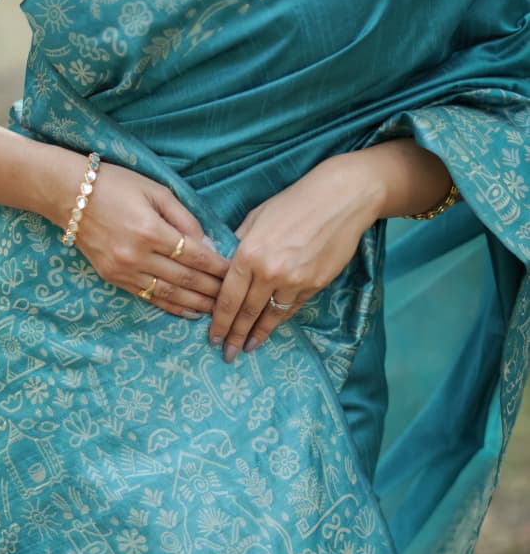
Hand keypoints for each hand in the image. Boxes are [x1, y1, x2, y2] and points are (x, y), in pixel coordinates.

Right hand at [76, 162, 228, 316]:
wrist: (68, 195)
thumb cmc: (116, 185)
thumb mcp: (156, 191)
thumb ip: (184, 218)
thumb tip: (208, 245)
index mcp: (150, 230)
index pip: (195, 256)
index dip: (219, 268)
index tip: (236, 274)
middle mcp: (137, 255)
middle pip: (186, 279)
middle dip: (213, 289)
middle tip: (234, 296)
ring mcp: (123, 270)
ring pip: (169, 293)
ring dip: (196, 304)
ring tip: (218, 311)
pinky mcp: (113, 278)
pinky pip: (148, 297)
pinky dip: (172, 306)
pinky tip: (190, 311)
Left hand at [208, 153, 382, 359]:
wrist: (341, 199)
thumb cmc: (294, 202)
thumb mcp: (256, 218)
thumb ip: (238, 245)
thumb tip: (221, 265)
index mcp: (248, 254)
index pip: (228, 298)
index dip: (219, 322)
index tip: (212, 337)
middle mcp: (269, 272)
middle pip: (246, 313)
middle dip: (234, 336)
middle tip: (226, 354)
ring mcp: (294, 281)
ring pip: (270, 316)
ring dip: (257, 335)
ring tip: (247, 348)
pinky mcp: (315, 285)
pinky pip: (291, 308)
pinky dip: (278, 321)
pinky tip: (270, 329)